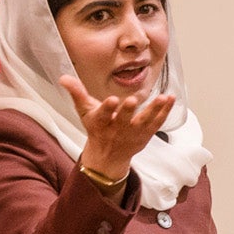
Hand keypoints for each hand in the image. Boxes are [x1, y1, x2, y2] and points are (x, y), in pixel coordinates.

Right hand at [59, 70, 176, 186]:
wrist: (108, 155)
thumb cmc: (97, 128)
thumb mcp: (84, 111)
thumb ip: (76, 93)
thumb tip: (63, 78)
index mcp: (101, 123)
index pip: (103, 115)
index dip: (107, 109)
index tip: (112, 100)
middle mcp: (117, 129)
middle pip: (124, 120)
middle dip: (128, 111)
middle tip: (134, 100)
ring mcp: (133, 133)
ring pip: (144, 122)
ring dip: (154, 110)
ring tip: (162, 98)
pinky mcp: (146, 134)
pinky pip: (157, 123)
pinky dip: (164, 112)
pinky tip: (170, 99)